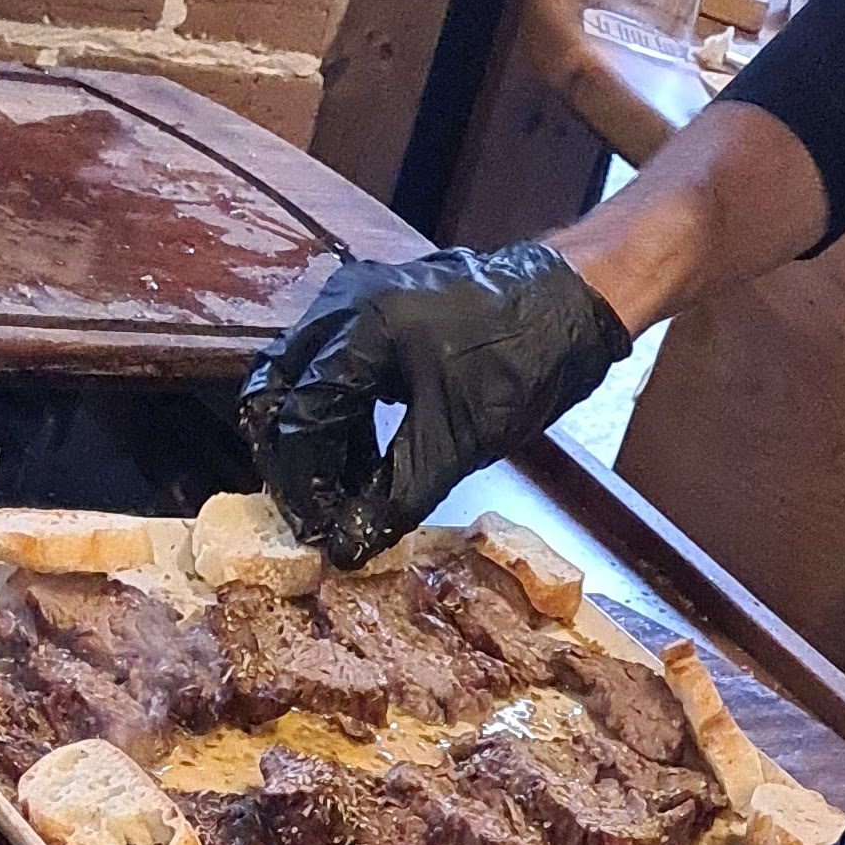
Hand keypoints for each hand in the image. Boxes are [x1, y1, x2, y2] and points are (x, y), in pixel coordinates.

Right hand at [239, 242, 630, 565]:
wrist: (568, 304)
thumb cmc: (523, 362)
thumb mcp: (460, 441)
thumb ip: (398, 495)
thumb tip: (349, 544)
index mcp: (363, 330)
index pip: (300, 415)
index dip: (302, 483)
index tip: (316, 530)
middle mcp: (343, 304)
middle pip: (277, 388)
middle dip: (289, 459)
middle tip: (312, 513)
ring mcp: (352, 299)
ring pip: (297, 377)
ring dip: (314, 440)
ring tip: (343, 496)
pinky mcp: (369, 309)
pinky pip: (326, 365)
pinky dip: (335, 415)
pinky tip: (361, 460)